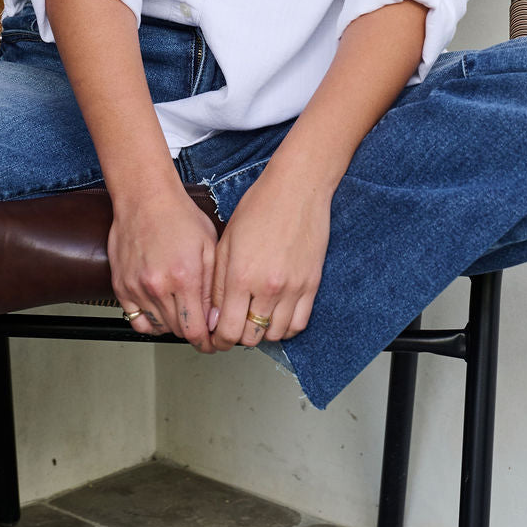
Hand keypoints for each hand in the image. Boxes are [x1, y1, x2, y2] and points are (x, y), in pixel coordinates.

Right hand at [108, 183, 218, 351]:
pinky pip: (136, 320)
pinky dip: (150, 321)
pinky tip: (161, 309)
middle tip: (200, 326)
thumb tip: (215, 320)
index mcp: (184, 277)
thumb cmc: (179, 216)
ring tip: (181, 312)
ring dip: (172, 325)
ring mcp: (136, 288)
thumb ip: (213, 287)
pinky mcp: (121, 286)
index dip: (206, 341)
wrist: (145, 197)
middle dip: (192, 332)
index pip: (195, 330)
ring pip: (158, 327)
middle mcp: (158, 286)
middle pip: (178, 331)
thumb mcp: (209, 247)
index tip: (211, 342)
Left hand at [209, 167, 330, 350]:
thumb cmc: (260, 205)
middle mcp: (268, 286)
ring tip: (256, 316)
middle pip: (251, 337)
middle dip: (239, 335)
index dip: (219, 339)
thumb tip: (214, 317)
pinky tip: (277, 314)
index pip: (227, 329)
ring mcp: (293, 288)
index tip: (217, 336)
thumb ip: (218, 284)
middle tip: (235, 324)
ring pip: (276, 335)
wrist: (297, 187)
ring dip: (263, 331)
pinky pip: (299, 324)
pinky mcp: (312, 284)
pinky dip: (286, 327)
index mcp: (241, 275)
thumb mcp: (227, 241)